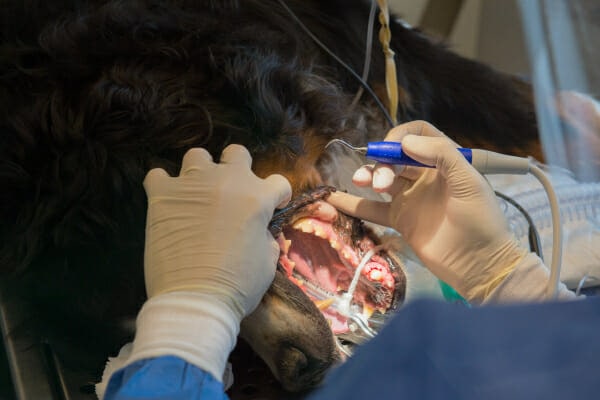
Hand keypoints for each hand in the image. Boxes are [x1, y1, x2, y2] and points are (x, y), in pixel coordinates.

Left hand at [143, 144, 291, 317]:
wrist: (196, 299)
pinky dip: (163, 186)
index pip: (278, 182)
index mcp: (257, 197)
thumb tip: (259, 228)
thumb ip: (265, 234)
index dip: (278, 196)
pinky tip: (167, 202)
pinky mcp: (162, 195)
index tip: (272, 207)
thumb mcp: (268, 260)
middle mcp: (227, 181)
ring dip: (200, 172)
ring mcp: (192, 185)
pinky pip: (157, 175)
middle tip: (232, 194)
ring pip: (197, 156)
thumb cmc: (238, 285)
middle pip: (237, 154)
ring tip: (197, 194)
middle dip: (238, 169)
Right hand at [327, 121, 526, 302]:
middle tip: (382, 182)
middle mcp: (426, 176)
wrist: (479, 265)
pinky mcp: (400, 219)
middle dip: (383, 161)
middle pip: (396, 155)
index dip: (402, 136)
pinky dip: (352, 203)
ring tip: (363, 182)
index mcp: (446, 161)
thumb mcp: (469, 182)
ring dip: (369, 174)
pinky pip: (372, 208)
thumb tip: (406, 141)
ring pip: (382, 177)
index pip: (419, 134)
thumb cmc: (481, 222)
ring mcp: (411, 198)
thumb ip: (442, 155)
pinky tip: (334, 198)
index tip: (392, 148)